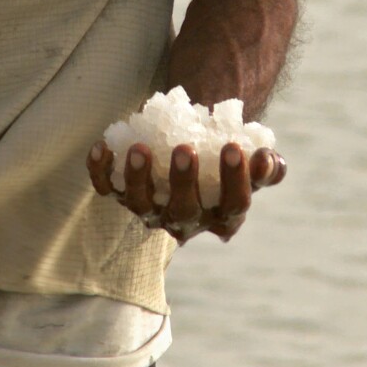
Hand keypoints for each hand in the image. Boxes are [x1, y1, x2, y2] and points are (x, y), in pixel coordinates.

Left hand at [86, 141, 285, 243]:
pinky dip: (100, 169)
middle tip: (184, 148)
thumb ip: (266, 165)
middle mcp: (186, 220)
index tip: (234, 147)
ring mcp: (151, 210)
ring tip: (140, 147)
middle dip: (183, 180)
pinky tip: (102, 147)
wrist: (191, 151)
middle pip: (184, 209)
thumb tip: (266, 159)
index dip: (235, 180)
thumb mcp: (249, 163)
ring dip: (138, 177)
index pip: (233, 204)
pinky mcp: (122, 195)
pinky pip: (106, 187)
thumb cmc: (223, 158)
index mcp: (222, 215)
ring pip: (140, 203)